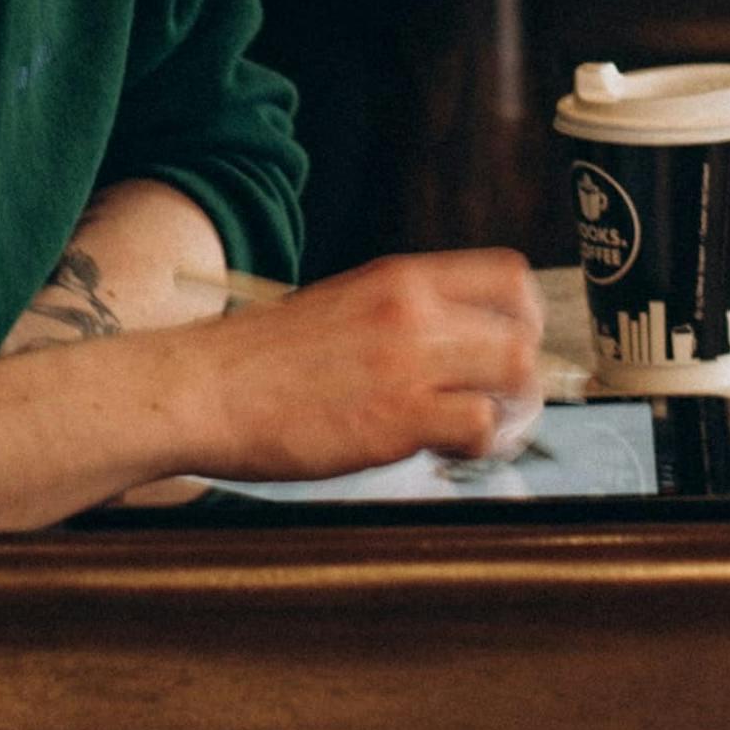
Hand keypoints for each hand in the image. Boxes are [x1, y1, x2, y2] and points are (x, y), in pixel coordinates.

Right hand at [190, 252, 546, 479]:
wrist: (203, 388)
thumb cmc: (262, 361)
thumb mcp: (342, 305)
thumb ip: (399, 316)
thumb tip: (454, 345)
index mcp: (400, 278)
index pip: (509, 275)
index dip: (527, 317)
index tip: (515, 347)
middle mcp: (412, 310)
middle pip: (521, 332)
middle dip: (523, 376)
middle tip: (502, 405)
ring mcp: (407, 362)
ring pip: (514, 376)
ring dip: (510, 412)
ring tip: (480, 434)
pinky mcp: (396, 417)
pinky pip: (477, 426)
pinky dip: (476, 445)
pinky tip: (448, 453)